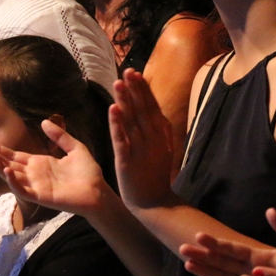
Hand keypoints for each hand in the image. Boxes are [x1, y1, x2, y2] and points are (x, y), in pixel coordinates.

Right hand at [0, 122, 108, 216]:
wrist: (99, 191)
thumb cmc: (88, 173)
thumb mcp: (75, 148)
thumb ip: (60, 136)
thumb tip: (45, 121)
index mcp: (39, 163)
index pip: (14, 155)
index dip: (0, 149)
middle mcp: (33, 174)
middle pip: (8, 164)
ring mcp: (35, 186)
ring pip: (11, 176)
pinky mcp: (40, 196)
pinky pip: (23, 190)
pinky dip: (14, 182)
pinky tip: (8, 171)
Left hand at [110, 69, 173, 208]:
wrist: (154, 204)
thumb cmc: (154, 176)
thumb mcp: (161, 150)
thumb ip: (158, 132)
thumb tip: (157, 113)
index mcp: (161, 136)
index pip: (152, 108)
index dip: (144, 90)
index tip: (135, 73)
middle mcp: (153, 140)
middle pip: (144, 110)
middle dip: (136, 89)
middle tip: (128, 70)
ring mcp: (141, 149)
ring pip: (133, 121)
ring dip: (126, 100)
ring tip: (118, 82)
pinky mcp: (128, 160)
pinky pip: (122, 139)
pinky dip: (117, 123)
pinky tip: (113, 108)